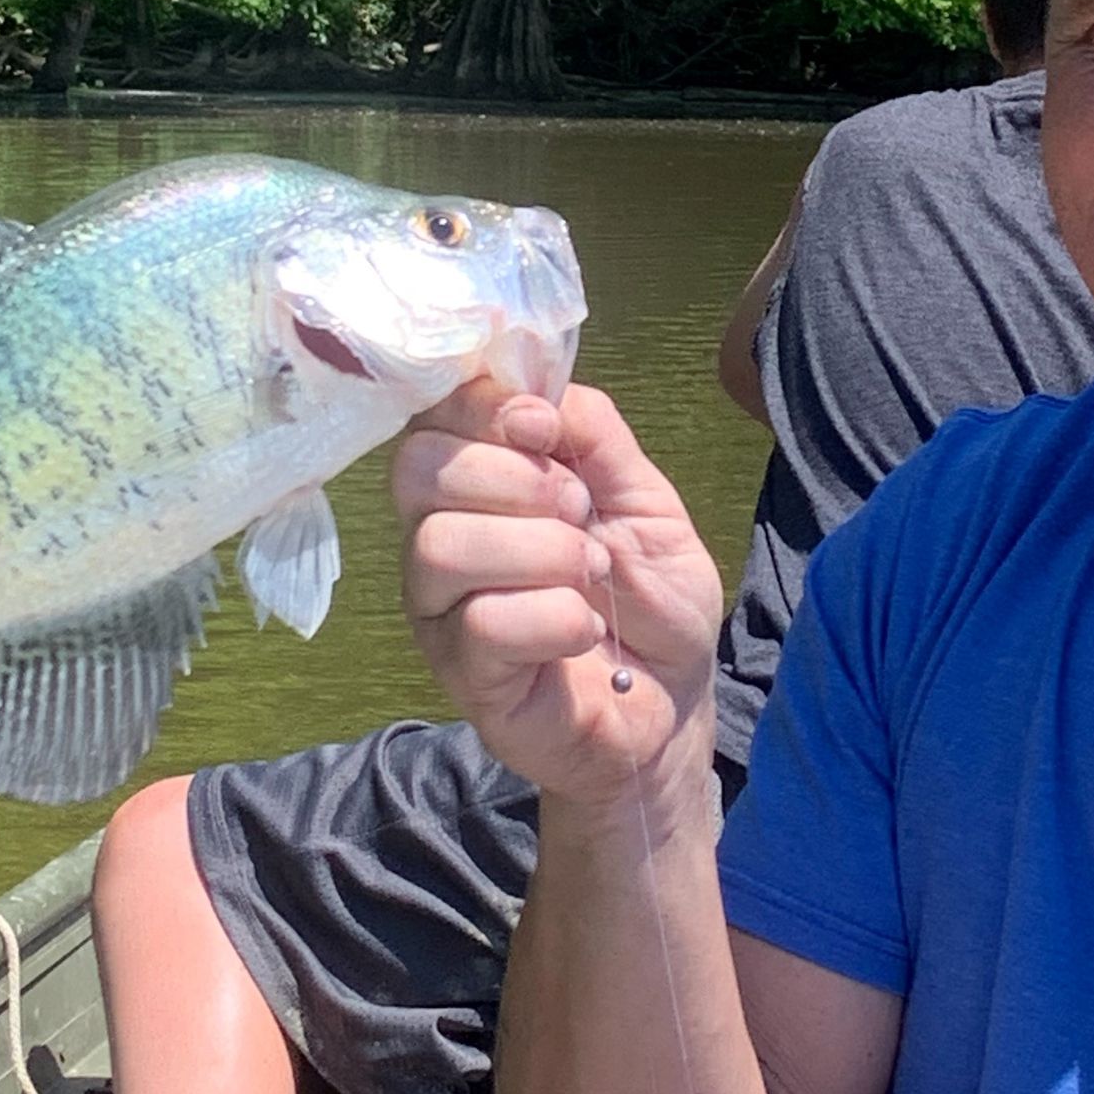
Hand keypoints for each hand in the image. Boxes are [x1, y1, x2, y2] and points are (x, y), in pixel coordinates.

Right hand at [395, 381, 722, 809]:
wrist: (675, 700)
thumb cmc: (651, 596)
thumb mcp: (645, 498)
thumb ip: (594, 437)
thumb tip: (539, 393)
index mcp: (477, 483)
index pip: (432, 415)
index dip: (483, 406)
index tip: (546, 429)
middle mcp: (439, 538)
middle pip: (419, 469)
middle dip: (515, 477)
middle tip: (580, 511)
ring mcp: (441, 609)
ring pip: (441, 546)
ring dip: (541, 549)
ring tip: (592, 575)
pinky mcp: (462, 674)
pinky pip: (482, 623)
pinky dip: (553, 616)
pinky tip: (585, 629)